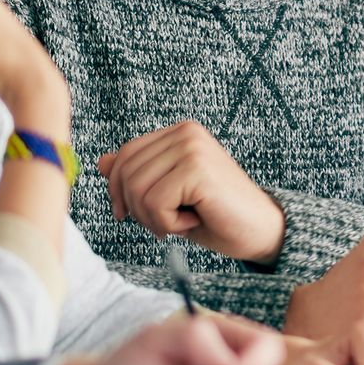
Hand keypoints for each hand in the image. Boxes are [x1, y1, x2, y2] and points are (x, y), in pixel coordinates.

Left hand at [97, 121, 284, 262]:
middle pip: (126, 172)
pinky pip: (155, 202)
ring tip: (181, 222)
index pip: (125, 155)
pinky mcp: (197, 168)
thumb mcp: (169, 195)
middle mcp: (186, 133)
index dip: (117, 189)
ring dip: (153, 218)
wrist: (262, 232)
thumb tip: (102, 162)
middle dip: (136, 208)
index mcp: (179, 133)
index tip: (126, 215)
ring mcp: (192, 147)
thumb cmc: (217, 216)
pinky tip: (194, 220)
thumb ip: (139, 175)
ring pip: (137, 188)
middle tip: (163, 225)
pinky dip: (168, 223)